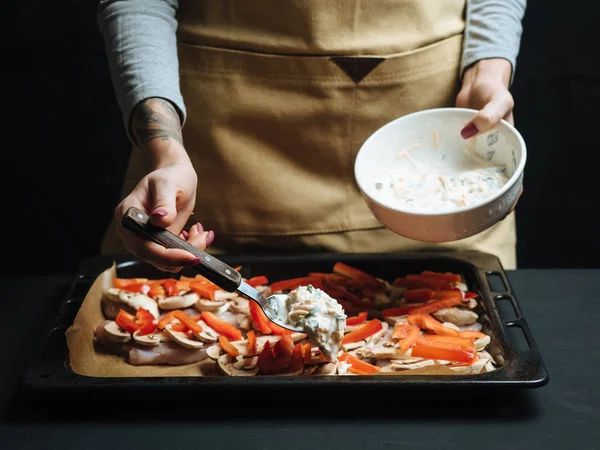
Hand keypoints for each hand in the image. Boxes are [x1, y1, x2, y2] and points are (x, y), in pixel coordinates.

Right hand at [113, 98, 212, 271]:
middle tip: (204, 239)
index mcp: (127, 215)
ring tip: (201, 232)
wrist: (175, 178)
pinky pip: (172, 257)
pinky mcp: (157, 244)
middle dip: (181, 255)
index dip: (166, 255)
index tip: (190, 255)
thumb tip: (160, 220)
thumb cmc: (170, 177)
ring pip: (165, 262)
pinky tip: (197, 233)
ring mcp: (143, 240)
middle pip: (153, 257)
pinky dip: (188, 250)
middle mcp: (131, 232)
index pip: (142, 245)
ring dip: (188, 252)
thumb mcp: (168, 185)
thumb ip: (164, 202)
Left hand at [456, 58, 521, 212]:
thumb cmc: (493, 91)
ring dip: (458, 192)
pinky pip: (452, 165)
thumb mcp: (498, 99)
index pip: (513, 181)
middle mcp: (489, 158)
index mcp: (507, 151)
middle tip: (468, 219)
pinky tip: (432, 183)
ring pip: (467, 179)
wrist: (477, 83)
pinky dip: (444, 173)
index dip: (509, 198)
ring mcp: (472, 156)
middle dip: (481, 203)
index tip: (501, 212)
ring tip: (447, 208)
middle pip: (488, 186)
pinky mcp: (457, 151)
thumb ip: (489, 114)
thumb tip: (473, 130)